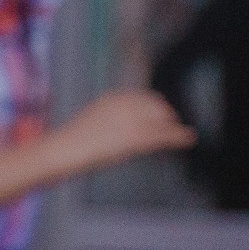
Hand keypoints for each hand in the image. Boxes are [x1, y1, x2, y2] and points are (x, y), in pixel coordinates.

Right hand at [53, 89, 193, 174]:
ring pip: (162, 121)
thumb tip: (123, 126)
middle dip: (167, 117)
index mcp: (113, 98)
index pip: (146, 98)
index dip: (157, 109)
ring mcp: (130, 120)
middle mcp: (124, 105)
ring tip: (181, 135)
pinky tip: (186, 139)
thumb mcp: (93, 121)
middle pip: (158, 107)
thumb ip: (112, 118)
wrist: (61, 151)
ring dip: (173, 128)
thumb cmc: (70, 142)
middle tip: (171, 128)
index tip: (162, 117)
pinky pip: (163, 135)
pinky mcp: (134, 137)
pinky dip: (178, 137)